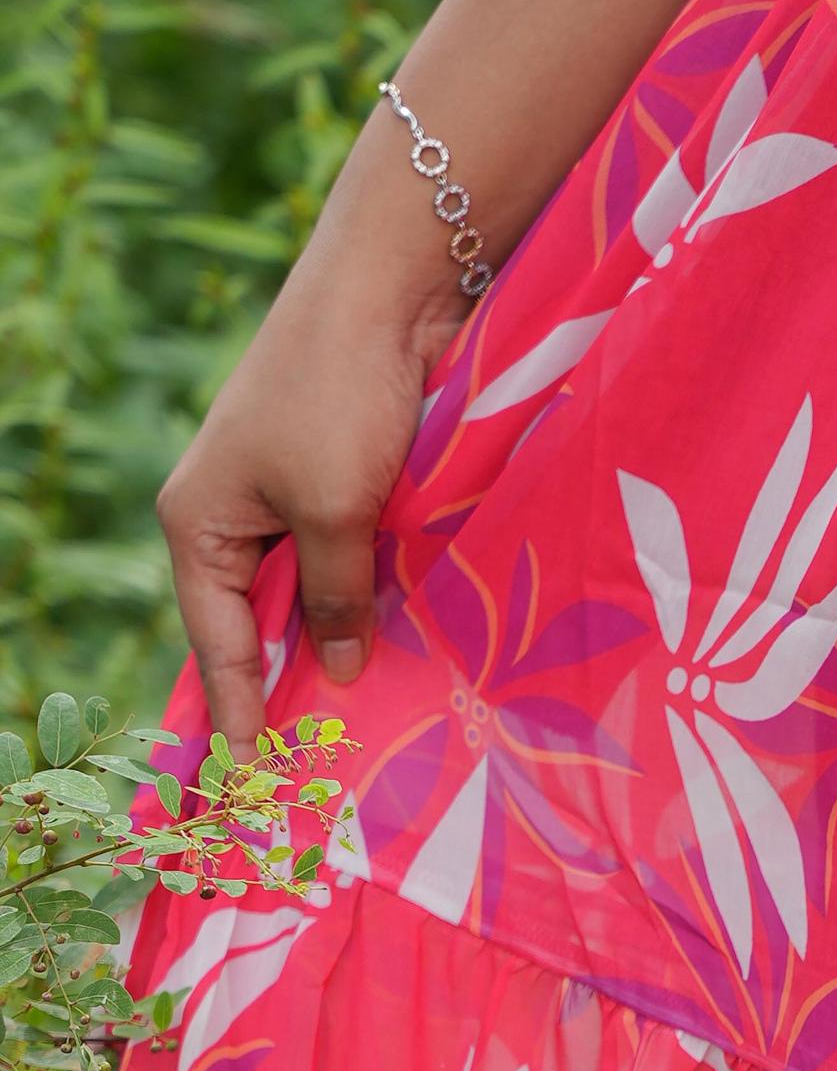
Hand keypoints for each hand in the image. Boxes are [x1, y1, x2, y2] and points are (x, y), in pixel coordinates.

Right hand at [156, 146, 470, 755]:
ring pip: (313, 593)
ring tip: (366, 724)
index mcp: (201, 524)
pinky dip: (372, 599)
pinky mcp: (341, 478)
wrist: (390, 290)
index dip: (239, 711)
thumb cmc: (341, 398)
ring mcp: (288, 495)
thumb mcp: (336, 513)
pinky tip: (401, 646)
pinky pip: (349, 560)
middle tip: (320, 769)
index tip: (253, 779)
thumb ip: (337, 598)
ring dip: (343, 643)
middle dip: (291, 685)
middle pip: (262, 624)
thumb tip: (335, 671)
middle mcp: (234, 515)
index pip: (219, 642)